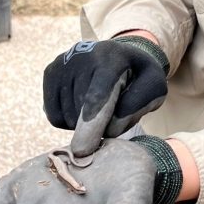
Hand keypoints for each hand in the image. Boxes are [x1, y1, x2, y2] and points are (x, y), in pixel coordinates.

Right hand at [43, 38, 168, 156]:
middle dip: (100, 125)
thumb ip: (137, 107)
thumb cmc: (138, 76)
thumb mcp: (154, 87)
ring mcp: (62, 63)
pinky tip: (85, 105)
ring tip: (101, 104)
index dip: (90, 125)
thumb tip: (108, 130)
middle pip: (82, 113)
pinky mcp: (50, 72)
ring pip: (67, 118)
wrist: (119, 54)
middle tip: (116, 109)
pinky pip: (55, 116)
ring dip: (85, 125)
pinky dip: (70, 121)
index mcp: (111, 58)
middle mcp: (81, 56)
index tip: (82, 150)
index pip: (97, 97)